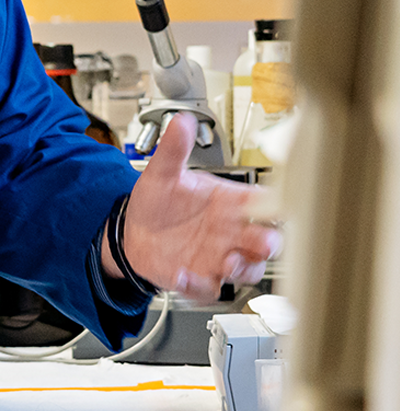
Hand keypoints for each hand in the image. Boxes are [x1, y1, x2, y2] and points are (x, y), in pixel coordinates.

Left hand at [105, 111, 282, 301]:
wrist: (132, 230)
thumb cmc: (157, 202)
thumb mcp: (162, 173)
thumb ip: (174, 149)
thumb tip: (181, 121)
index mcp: (227, 203)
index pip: (263, 203)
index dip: (276, 206)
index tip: (278, 206)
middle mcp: (230, 232)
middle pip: (267, 241)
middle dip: (269, 243)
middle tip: (261, 242)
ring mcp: (218, 257)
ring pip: (248, 270)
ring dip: (243, 268)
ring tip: (227, 262)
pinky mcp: (200, 279)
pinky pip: (209, 289)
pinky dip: (199, 285)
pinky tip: (183, 274)